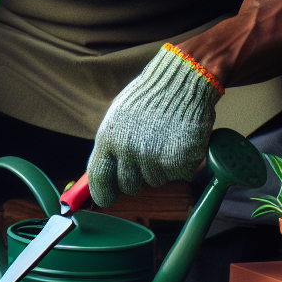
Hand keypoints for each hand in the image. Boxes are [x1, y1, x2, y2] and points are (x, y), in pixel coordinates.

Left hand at [87, 44, 221, 206]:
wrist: (180, 82)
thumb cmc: (149, 98)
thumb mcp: (119, 118)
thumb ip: (111, 145)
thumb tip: (104, 174)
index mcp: (107, 138)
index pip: (98, 177)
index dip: (102, 193)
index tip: (106, 200)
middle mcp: (126, 151)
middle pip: (129, 186)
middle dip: (137, 178)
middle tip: (148, 156)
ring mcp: (151, 158)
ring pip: (156, 180)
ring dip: (162, 167)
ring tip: (165, 139)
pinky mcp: (176, 162)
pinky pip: (179, 175)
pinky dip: (183, 164)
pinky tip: (180, 141)